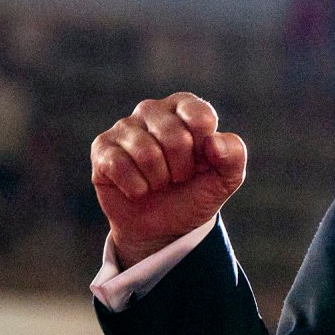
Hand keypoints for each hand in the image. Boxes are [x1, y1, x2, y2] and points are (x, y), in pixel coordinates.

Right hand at [91, 93, 247, 267]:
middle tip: (178, 177)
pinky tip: (138, 189)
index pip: (200, 116)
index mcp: (184, 107)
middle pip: (174, 136)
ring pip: (146, 152)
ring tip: (159, 183)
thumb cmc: (194, 192)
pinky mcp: (102, 148)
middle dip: (182, 169)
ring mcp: (124, 127)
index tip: (201, 162)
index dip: (204, 150)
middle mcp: (152, 110)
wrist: (164, 227)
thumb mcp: (225, 179)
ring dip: (159, 180)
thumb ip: (233, 155)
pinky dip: (136, 188)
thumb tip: (213, 142)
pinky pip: (119, 165)